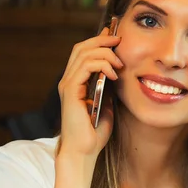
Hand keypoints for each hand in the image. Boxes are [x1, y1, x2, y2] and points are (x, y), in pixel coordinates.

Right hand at [57, 27, 123, 160]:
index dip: (98, 41)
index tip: (115, 37)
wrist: (84, 151)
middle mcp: (69, 80)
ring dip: (105, 53)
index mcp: (76, 82)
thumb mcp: (106, 105)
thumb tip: (117, 73)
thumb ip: (107, 88)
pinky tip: (114, 74)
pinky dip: (101, 65)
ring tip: (120, 63)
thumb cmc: (95, 133)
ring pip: (83, 54)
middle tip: (119, 40)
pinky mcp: (71, 91)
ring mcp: (68, 85)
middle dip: (101, 40)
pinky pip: (85, 67)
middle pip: (81, 48)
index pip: (84, 53)